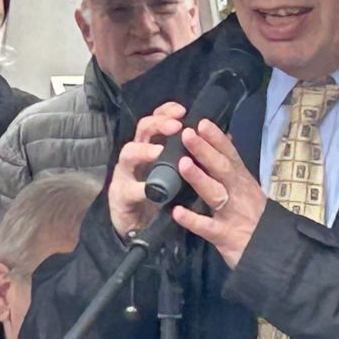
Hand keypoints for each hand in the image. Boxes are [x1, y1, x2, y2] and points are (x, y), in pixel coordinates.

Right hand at [107, 106, 178, 238]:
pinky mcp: (120, 196)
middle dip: (158, 124)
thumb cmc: (160, 198)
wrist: (140, 229)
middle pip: (142, 130)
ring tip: (158, 152)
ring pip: (128, 154)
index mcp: (152, 147)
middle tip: (175, 126)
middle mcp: (136, 156)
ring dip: (144, 151)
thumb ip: (190, 157)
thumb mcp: (177, 175)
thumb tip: (218, 138)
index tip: (183, 110)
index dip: (167, 112)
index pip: (157, 120)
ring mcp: (125, 175)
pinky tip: (151, 191)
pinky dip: (140, 190)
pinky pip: (129, 190)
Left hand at [171, 123, 268, 267]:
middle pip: (222, 169)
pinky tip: (178, 212)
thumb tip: (224, 140)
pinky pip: (207, 227)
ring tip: (182, 164)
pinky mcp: (225, 236)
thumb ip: (234, 168)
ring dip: (199, 178)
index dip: (217, 139)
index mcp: (242, 181)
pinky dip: (193, 220)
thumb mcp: (248, 189)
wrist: (272, 250)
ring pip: (215, 194)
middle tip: (187, 134)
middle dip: (205, 151)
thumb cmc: (254, 217)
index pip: (230, 155)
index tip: (202, 122)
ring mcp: (232, 214)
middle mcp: (238, 193)